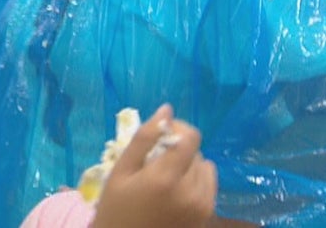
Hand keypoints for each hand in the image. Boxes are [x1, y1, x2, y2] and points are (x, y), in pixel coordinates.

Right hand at [94, 105, 216, 227]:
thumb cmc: (116, 209)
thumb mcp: (121, 171)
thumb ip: (144, 138)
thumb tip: (167, 109)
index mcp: (166, 178)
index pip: (191, 137)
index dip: (176, 129)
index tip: (160, 136)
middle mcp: (191, 191)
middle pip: (196, 151)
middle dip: (178, 150)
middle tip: (155, 163)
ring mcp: (202, 206)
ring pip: (205, 167)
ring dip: (189, 166)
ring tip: (166, 178)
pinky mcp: (207, 216)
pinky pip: (209, 185)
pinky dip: (196, 182)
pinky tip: (176, 192)